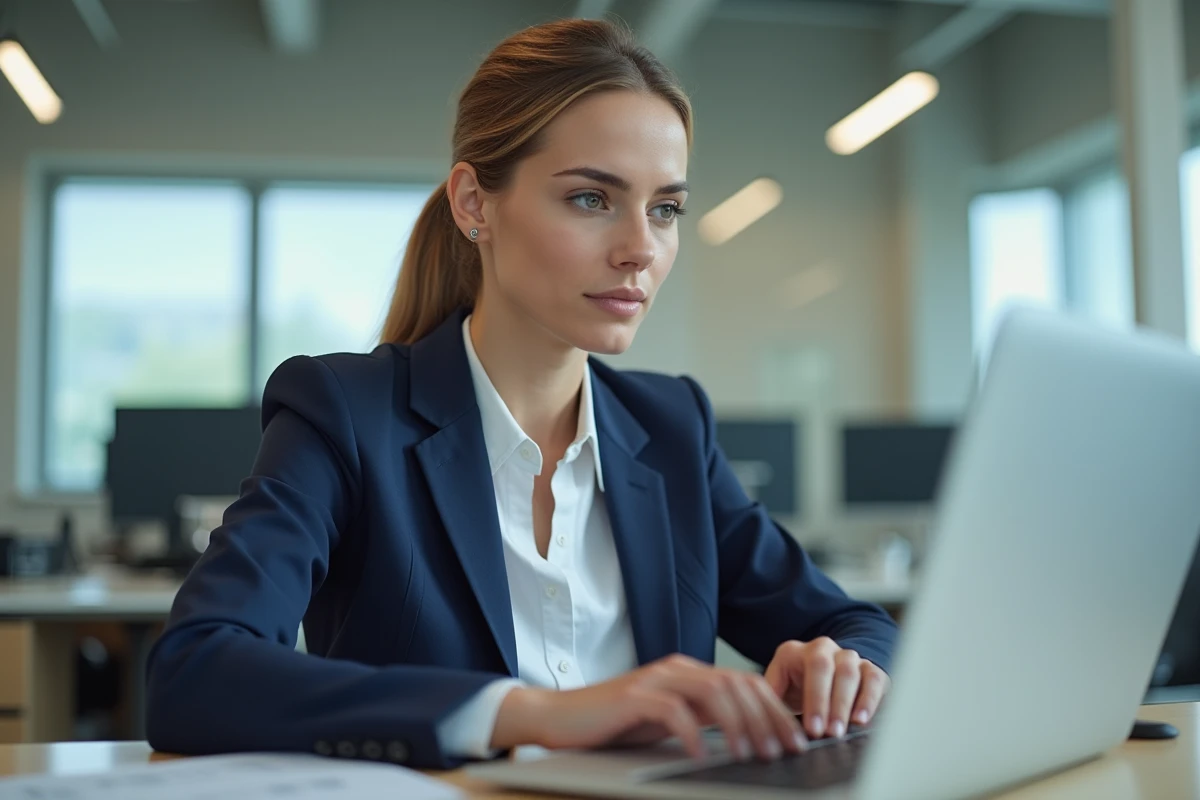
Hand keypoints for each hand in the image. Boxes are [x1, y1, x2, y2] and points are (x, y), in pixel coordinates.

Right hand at [491, 654, 806, 760]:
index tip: (795, 740)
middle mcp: (676, 670)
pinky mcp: (633, 697)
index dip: (775, 710)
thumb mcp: (669, 722)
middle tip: (784, 750)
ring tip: (751, 754)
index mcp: (689, 673)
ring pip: (712, 692)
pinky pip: (672, 710)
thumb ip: (703, 720)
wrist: (560, 718)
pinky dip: (692, 733)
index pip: (745, 683)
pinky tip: (701, 755)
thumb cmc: (615, 725)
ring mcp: (655, 680)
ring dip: (738, 725)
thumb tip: (749, 738)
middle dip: (767, 718)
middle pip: (736, 684)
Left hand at [764, 638, 889, 739]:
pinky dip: (870, 700)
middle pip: (829, 669)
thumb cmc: (794, 687)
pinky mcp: (869, 670)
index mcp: (796, 650)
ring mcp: (848, 657)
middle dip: (829, 704)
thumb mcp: (777, 688)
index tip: (812, 728)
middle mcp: (823, 648)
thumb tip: (767, 715)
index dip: (814, 698)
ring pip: (851, 674)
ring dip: (846, 705)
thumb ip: (771, 696)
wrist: (817, 677)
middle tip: (829, 733)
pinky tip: (862, 720)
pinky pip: (874, 680)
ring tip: (842, 730)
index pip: (811, 668)